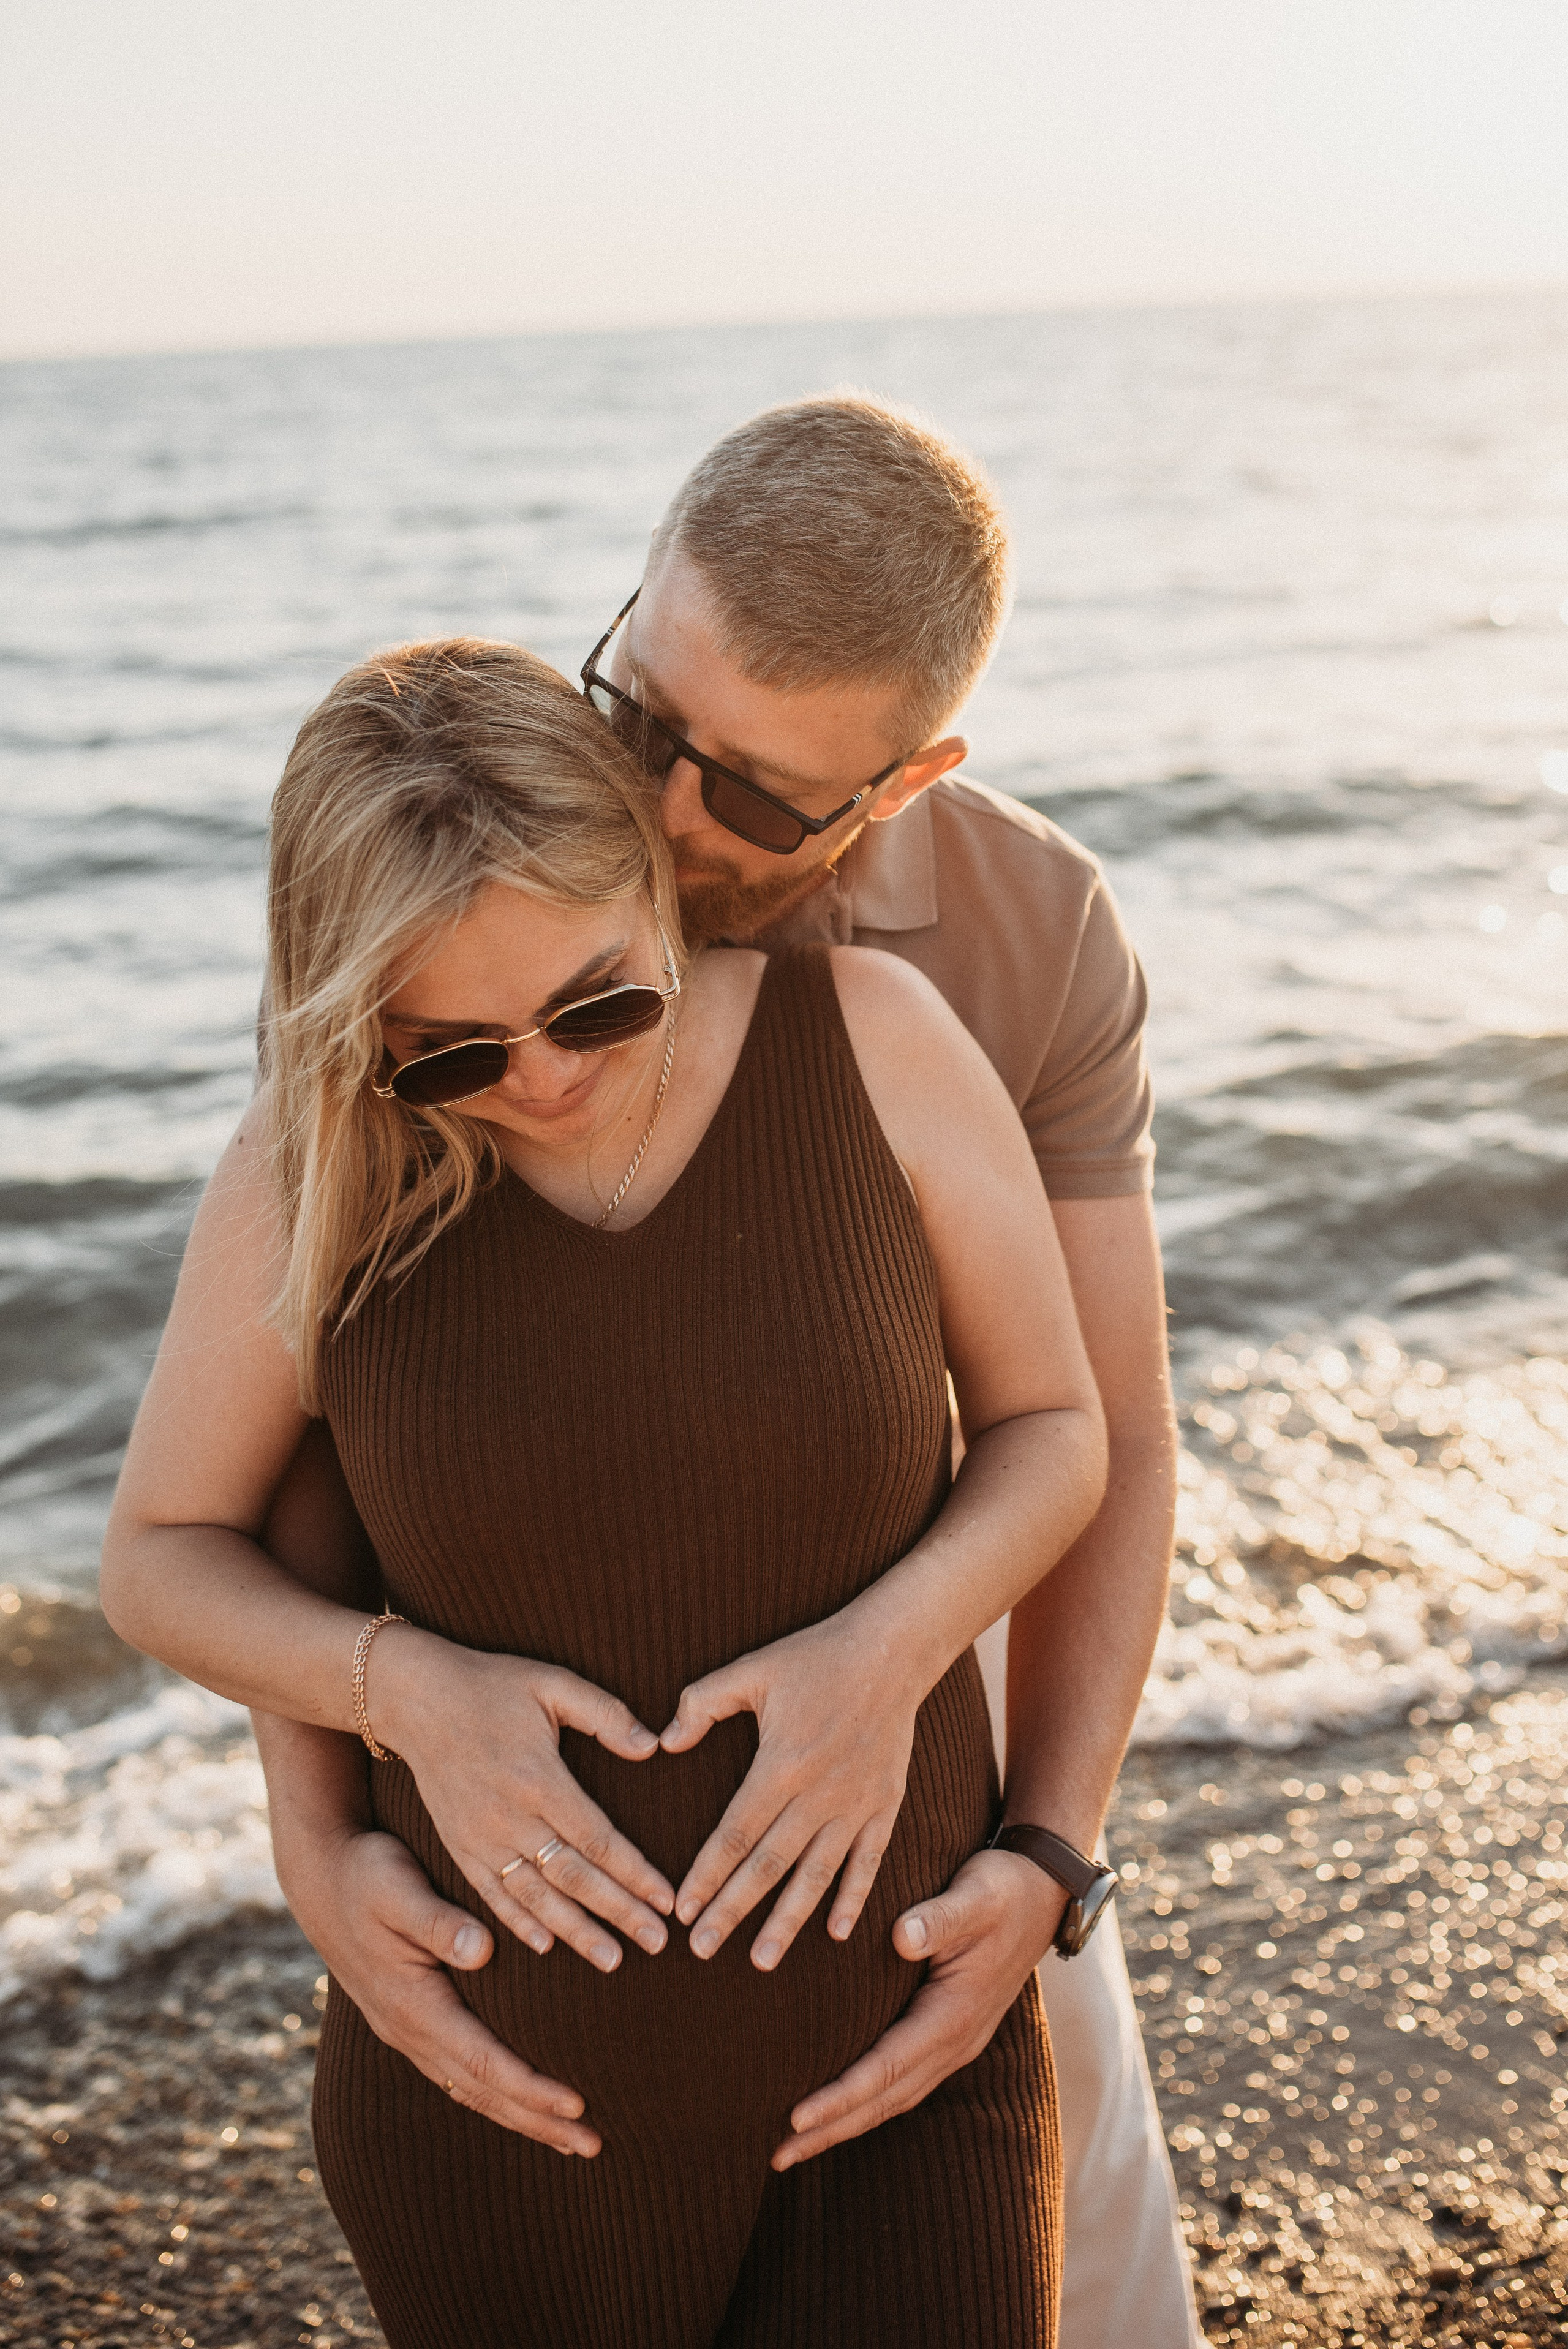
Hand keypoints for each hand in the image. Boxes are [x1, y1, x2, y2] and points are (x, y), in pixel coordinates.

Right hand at [282, 1823, 602, 2155]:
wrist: (321, 1878)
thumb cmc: (367, 1877)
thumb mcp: (400, 1890)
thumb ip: (440, 1923)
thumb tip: (482, 1951)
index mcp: (413, 2004)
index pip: (482, 2061)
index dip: (530, 2088)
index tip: (578, 2105)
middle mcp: (408, 2029)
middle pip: (481, 2091)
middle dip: (537, 2121)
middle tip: (592, 2146)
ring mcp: (405, 2030)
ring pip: (468, 2089)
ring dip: (518, 2115)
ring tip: (567, 2136)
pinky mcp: (408, 2021)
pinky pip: (456, 2073)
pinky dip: (492, 2093)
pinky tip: (516, 2101)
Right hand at [377, 1631, 673, 1975]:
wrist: (417, 1700)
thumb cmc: (492, 1686)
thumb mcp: (553, 1683)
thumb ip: (605, 1714)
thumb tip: (653, 1744)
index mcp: (539, 1779)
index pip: (597, 1839)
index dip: (635, 1874)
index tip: (667, 1900)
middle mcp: (510, 1817)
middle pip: (573, 1877)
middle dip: (619, 1912)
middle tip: (658, 1942)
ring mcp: (481, 1838)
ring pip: (536, 1897)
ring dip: (577, 1931)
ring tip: (613, 1959)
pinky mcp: (460, 1847)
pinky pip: (494, 1895)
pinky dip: (520, 1923)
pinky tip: (547, 1946)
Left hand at [660, 1611, 919, 1969]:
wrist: (891, 1651)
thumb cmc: (814, 1657)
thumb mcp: (751, 1670)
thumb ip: (701, 1703)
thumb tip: (663, 1743)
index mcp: (780, 1765)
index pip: (735, 1834)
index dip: (707, 1875)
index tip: (682, 1911)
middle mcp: (818, 1794)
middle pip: (768, 1866)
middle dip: (732, 1911)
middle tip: (702, 1950)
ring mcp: (855, 1804)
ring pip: (816, 1876)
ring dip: (788, 1920)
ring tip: (761, 1958)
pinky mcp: (885, 1806)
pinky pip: (867, 1862)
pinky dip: (853, 1898)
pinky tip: (837, 1932)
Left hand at [771, 1848, 1066, 2167]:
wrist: (1044, 1894)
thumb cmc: (1003, 1890)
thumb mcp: (976, 1896)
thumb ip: (939, 1917)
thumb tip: (901, 1938)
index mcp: (954, 2015)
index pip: (887, 2068)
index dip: (841, 2096)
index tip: (795, 2118)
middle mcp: (955, 2041)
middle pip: (885, 2099)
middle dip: (831, 2129)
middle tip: (778, 2156)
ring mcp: (955, 2043)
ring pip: (894, 2098)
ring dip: (846, 2124)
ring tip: (796, 2145)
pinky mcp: (949, 2034)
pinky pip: (903, 2082)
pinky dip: (868, 2103)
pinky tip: (841, 2109)